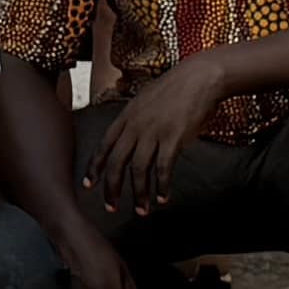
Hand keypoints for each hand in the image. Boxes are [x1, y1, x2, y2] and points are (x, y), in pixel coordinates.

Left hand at [82, 63, 219, 214]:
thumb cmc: (175, 88)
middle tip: (111, 208)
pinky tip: (163, 198)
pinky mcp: (173, 138)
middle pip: (116, 163)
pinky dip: (162, 186)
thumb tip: (131, 137)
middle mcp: (135, 126)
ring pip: (138, 170)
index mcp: (126, 116)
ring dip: (139, 194)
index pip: (104, 146)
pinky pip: (163, 169)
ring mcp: (153, 132)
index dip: (95, 168)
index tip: (89, 185)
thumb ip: (135, 120)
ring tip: (142, 210)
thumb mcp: (145, 100)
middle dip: (111, 189)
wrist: (199, 77)